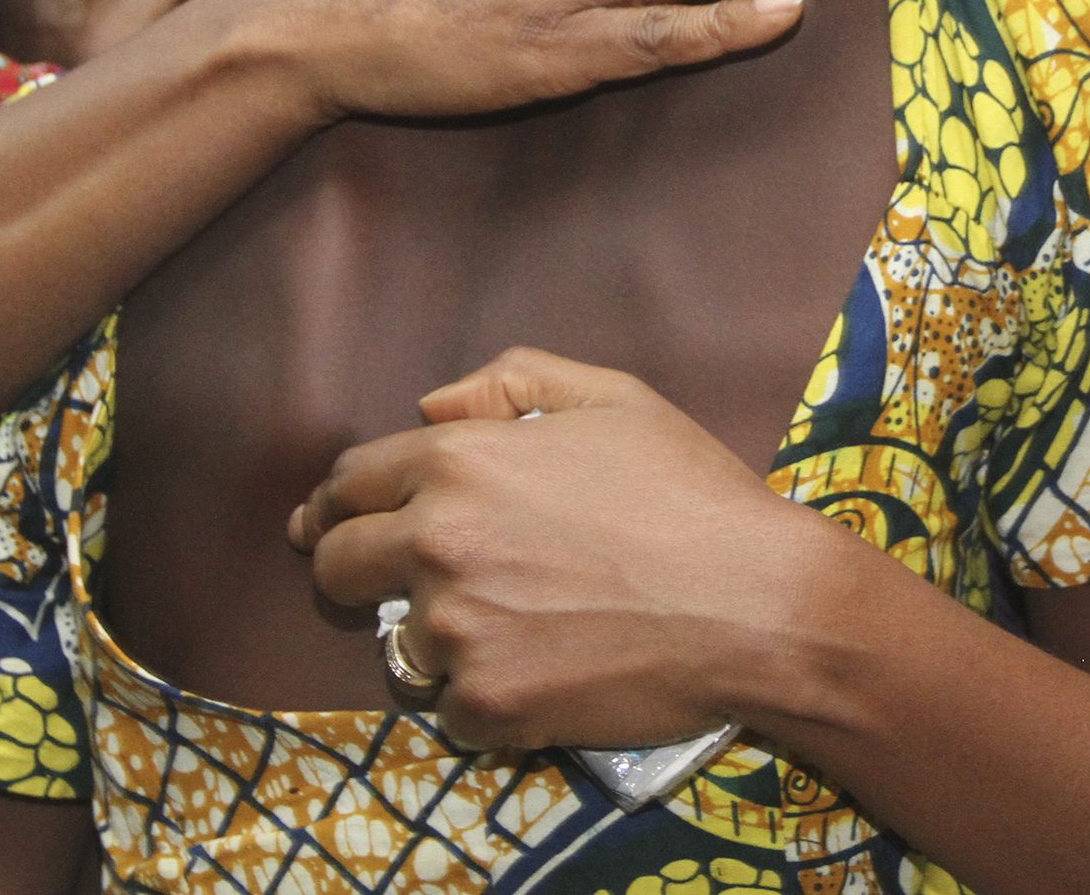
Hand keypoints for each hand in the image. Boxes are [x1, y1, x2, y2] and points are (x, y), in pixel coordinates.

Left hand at [288, 348, 831, 750]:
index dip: (337, 502)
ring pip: (398, 645)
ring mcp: (456, 631)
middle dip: (352, 569)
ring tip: (503, 630)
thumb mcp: (615, 399)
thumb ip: (513, 381)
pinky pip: (451, 709)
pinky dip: (484, 698)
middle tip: (390, 583)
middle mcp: (437, 544)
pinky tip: (540, 676)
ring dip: (434, 638)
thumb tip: (429, 405)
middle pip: (338, 566)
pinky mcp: (488, 704)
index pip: (348, 482)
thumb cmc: (692, 494)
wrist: (755, 604)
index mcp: (458, 462)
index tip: (333, 522)